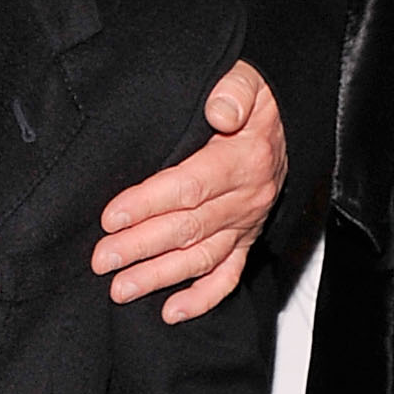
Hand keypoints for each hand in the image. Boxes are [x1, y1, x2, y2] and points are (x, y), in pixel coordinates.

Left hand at [92, 61, 286, 323]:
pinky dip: (202, 298)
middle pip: (188, 227)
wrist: (292, 119)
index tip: (111, 217)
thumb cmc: (258, 99)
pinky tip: (171, 312)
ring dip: (160, 276)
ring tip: (121, 289)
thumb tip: (219, 111)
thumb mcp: (252, 81)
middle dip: (141, 246)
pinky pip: (228, 275)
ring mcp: (247, 223)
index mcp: (244, 159)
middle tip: (102, 260)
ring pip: (201, 257)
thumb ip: (235, 90)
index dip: (149, 203)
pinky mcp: (247, 239)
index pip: (190, 186)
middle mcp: (248, 198)